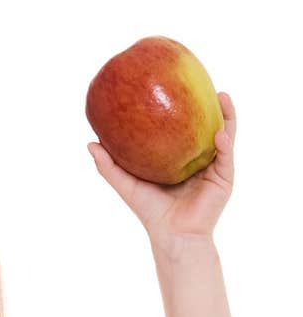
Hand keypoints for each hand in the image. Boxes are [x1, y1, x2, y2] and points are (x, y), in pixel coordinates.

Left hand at [87, 91, 235, 248]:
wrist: (172, 237)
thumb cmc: (150, 212)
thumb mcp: (126, 185)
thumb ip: (108, 166)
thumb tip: (90, 141)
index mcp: (180, 157)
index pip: (182, 127)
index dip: (182, 107)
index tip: (175, 84)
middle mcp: (199, 158)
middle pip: (206, 125)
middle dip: (208, 104)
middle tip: (202, 80)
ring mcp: (214, 167)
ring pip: (224, 134)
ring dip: (226, 115)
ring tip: (222, 95)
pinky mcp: (225, 179)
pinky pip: (226, 155)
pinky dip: (225, 142)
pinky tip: (219, 131)